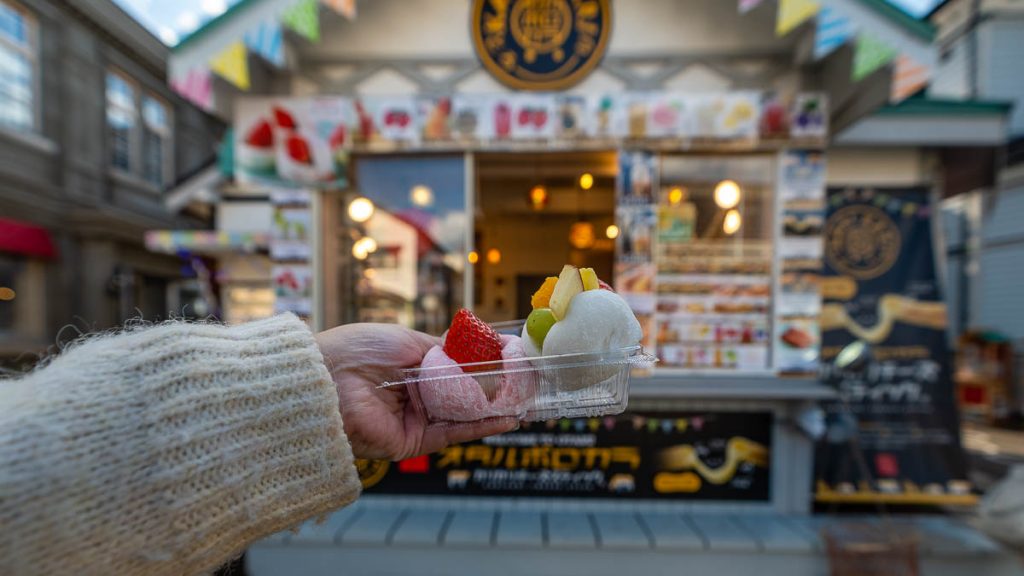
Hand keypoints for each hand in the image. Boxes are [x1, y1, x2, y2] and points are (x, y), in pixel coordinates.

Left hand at [315, 323, 517, 460]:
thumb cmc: (359, 350)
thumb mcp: (408, 340)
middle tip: (527, 383)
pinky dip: (482, 426)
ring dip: (496, 409)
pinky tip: (507, 418)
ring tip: (526, 400)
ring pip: (464, 414)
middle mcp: (414, 394)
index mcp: (410, 366)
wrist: (328, 380)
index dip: (482, 365)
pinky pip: (454, 433)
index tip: (511, 359)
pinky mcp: (414, 441)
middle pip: (463, 393)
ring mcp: (415, 419)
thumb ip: (443, 350)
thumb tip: (474, 351)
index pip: (454, 368)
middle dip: (495, 389)